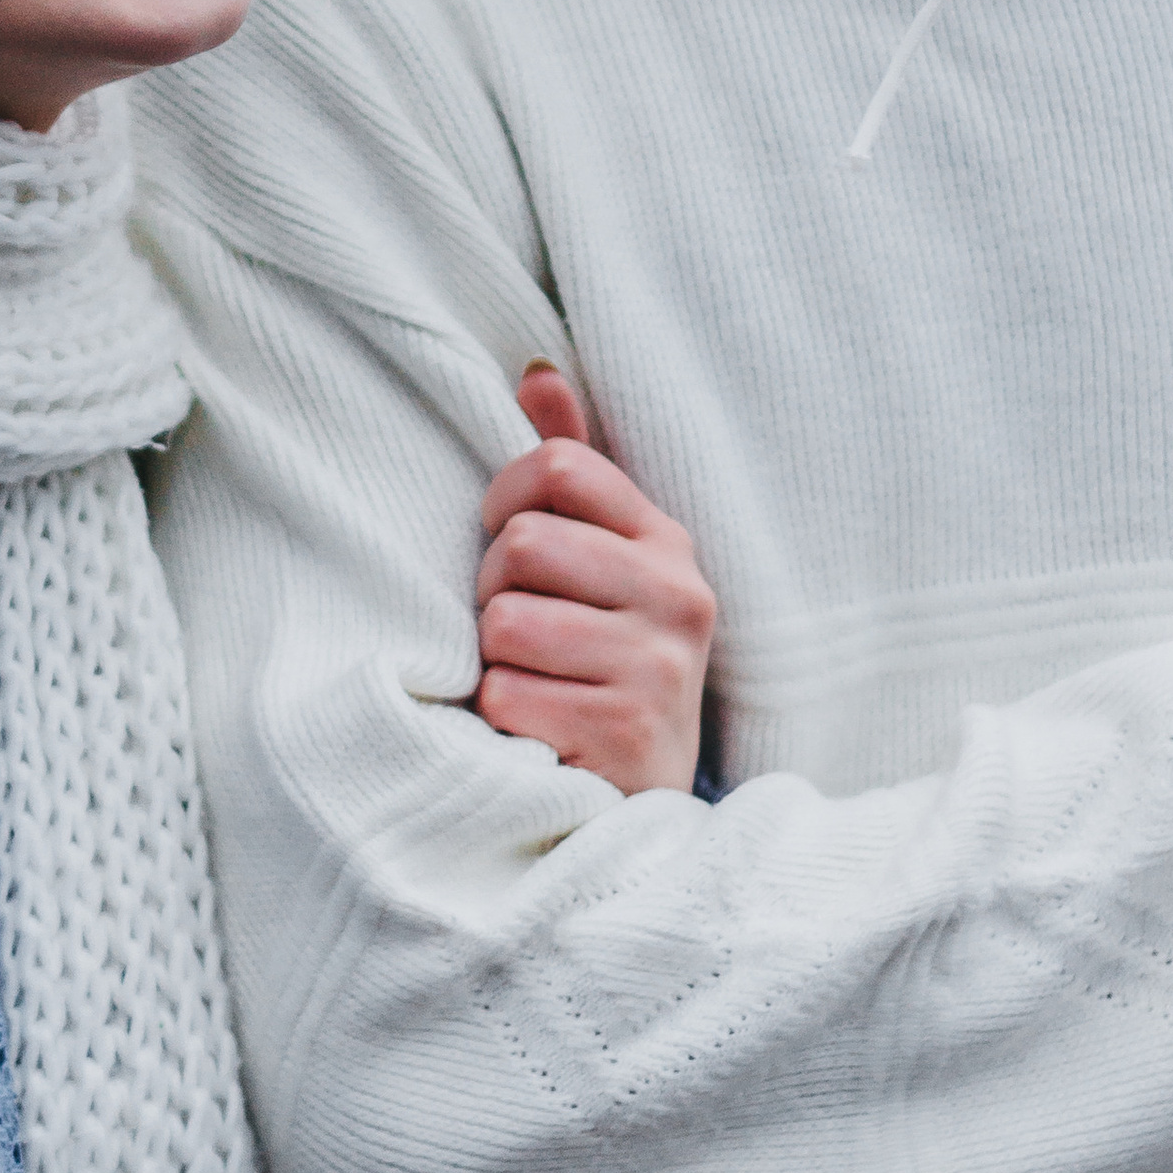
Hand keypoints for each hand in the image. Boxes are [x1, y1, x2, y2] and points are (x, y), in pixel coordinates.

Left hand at [475, 366, 717, 795]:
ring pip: (507, 622)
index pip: (559, 465)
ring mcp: (659, 668)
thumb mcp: (600, 562)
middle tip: (519, 629)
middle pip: (522, 542)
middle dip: (494, 589)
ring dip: (495, 660)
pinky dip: (501, 717)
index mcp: (666, 540)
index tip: (504, 539)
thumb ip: (570, 467)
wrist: (644, 804)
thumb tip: (534, 368)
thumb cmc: (604, 664)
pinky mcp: (625, 735)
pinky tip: (537, 730)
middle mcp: (678, 596)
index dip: (504, 498)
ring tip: (533, 679)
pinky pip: (507, 696)